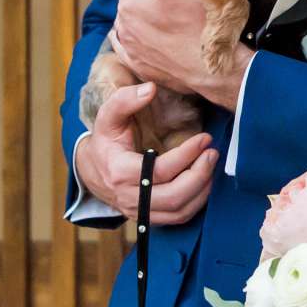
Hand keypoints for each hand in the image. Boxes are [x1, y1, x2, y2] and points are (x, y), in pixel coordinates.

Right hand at [75, 82, 219, 223]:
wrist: (94, 171)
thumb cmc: (106, 141)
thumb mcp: (108, 117)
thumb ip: (125, 99)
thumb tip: (150, 88)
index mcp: (119, 171)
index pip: (160, 170)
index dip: (186, 155)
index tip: (204, 138)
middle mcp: (129, 196)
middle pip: (174, 196)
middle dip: (199, 175)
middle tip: (212, 153)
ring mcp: (139, 211)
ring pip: (179, 211)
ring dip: (202, 189)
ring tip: (211, 165)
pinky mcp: (148, 218)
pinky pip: (178, 218)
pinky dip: (196, 202)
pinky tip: (204, 181)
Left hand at [109, 0, 253, 109]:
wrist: (217, 68)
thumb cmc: (202, 22)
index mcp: (129, 3)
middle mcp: (124, 28)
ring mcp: (132, 50)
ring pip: (134, 22)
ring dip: (145, 15)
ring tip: (170, 16)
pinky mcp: (142, 67)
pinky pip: (133, 47)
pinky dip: (140, 38)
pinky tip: (154, 35)